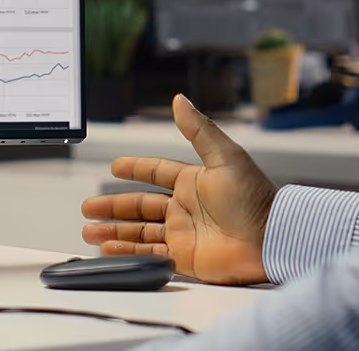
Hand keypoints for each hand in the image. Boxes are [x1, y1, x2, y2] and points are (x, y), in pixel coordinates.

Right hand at [81, 94, 276, 284]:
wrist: (270, 238)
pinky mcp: (184, 258)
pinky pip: (149, 254)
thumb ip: (198, 129)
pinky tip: (108, 248)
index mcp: (193, 181)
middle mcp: (185, 207)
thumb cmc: (254, 197)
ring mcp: (183, 233)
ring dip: (113, 230)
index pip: (156, 172)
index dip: (135, 168)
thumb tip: (179, 100)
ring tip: (88, 230)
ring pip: (139, 231)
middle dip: (113, 206)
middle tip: (88, 207)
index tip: (115, 166)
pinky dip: (126, 252)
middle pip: (139, 205)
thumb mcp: (224, 156)